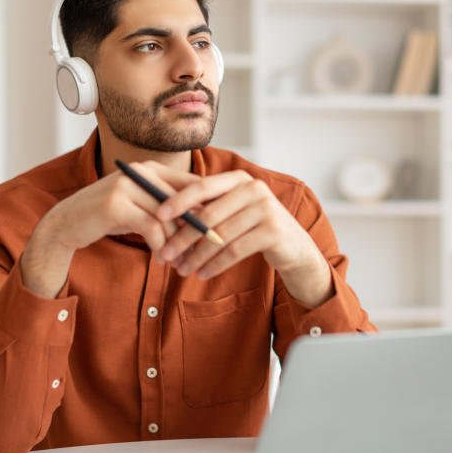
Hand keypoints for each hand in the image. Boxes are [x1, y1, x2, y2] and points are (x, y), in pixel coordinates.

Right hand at [46, 160, 198, 254]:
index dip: (208, 208)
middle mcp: (140, 171)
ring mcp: (126, 185)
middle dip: (194, 229)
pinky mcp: (116, 204)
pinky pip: (150, 227)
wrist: (67, 222)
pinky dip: (159, 246)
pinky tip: (161, 259)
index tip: (216, 231)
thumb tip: (206, 217)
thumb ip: (168, 206)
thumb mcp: (142, 207)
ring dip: (177, 242)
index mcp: (151, 168)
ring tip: (180, 260)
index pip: (191, 184)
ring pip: (167, 216)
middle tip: (201, 252)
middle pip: (182, 201)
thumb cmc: (111, 216)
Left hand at [154, 171, 332, 305]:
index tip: (157, 215)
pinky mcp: (273, 231)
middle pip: (209, 214)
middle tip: (165, 253)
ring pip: (220, 235)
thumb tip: (165, 216)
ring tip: (182, 270)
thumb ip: (208, 209)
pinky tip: (202, 274)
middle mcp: (254, 188)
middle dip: (183, 236)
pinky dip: (215, 264)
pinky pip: (235, 250)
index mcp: (239, 178)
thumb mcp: (233, 212)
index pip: (203, 186)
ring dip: (197, 255)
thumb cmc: (254, 227)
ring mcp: (266, 208)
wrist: (294, 246)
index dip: (179, 200)